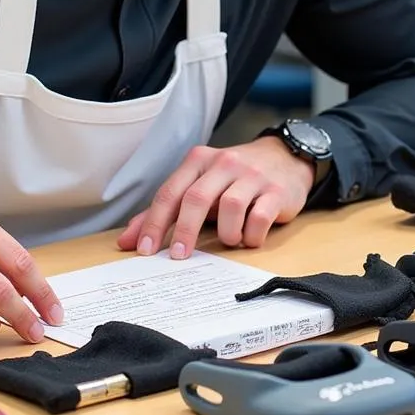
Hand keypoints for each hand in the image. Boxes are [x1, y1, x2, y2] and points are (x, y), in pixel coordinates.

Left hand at [116, 138, 314, 258]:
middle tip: (179, 257)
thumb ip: (165, 210)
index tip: (145, 250)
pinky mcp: (277, 191)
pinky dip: (251, 235)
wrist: (285, 158)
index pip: (170, 192)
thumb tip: (128, 241)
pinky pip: (260, 217)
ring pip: (230, 206)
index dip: (155, 222)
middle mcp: (224, 163)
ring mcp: (252, 176)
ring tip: (229, 240)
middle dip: (184, 231)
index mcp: (199, 160)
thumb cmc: (234, 177)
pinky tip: (249, 238)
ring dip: (226, 232)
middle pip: (197, 198)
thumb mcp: (199, 184)